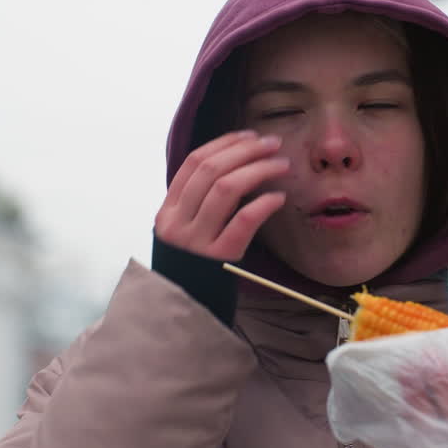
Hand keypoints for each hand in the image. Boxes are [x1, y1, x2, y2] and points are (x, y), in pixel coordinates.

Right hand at [155, 130, 288, 261]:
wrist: (189, 312)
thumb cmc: (195, 270)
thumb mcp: (185, 235)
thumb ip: (198, 206)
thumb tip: (236, 167)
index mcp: (167, 212)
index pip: (193, 163)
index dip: (224, 144)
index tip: (250, 136)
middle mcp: (177, 223)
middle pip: (211, 170)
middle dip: (246, 151)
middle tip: (273, 145)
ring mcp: (195, 241)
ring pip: (226, 188)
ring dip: (258, 170)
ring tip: (281, 165)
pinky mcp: (218, 259)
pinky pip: (243, 221)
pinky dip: (263, 204)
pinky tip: (278, 198)